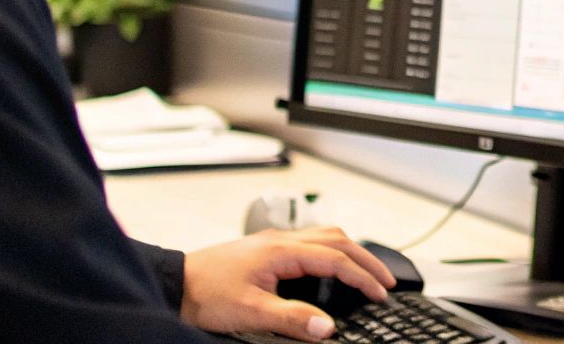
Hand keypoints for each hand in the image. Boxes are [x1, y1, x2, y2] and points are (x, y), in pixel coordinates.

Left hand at [180, 227, 397, 340]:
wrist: (176, 284)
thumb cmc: (205, 293)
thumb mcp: (251, 312)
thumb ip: (292, 319)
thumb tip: (326, 327)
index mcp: (281, 251)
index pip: (335, 259)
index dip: (362, 276)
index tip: (380, 293)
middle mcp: (281, 240)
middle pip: (338, 240)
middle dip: (366, 260)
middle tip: (386, 282)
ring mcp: (274, 242)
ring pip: (326, 235)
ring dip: (351, 252)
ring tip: (368, 271)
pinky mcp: (267, 248)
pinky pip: (311, 240)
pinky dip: (332, 251)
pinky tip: (332, 265)